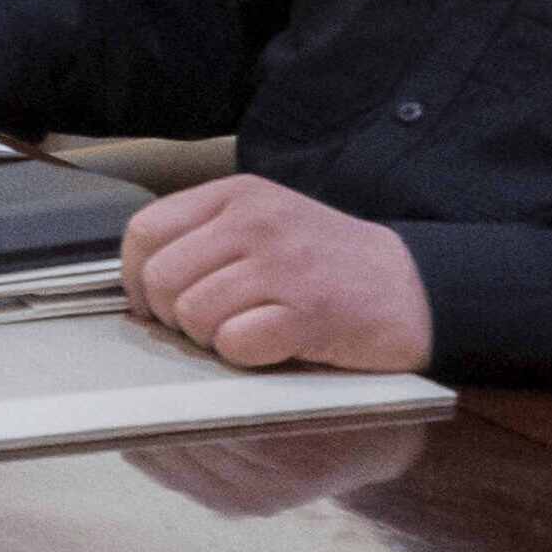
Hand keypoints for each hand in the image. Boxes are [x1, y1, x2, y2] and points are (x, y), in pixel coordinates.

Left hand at [121, 176, 433, 375]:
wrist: (414, 287)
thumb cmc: (327, 263)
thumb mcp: (263, 223)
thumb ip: (204, 237)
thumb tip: (139, 282)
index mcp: (236, 195)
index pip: (145, 231)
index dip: (136, 276)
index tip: (153, 302)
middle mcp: (255, 222)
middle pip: (162, 278)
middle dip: (172, 316)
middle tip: (207, 326)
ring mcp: (283, 265)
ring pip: (194, 314)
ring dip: (210, 339)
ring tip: (246, 332)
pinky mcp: (310, 312)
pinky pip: (236, 343)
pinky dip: (244, 356)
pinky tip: (272, 346)